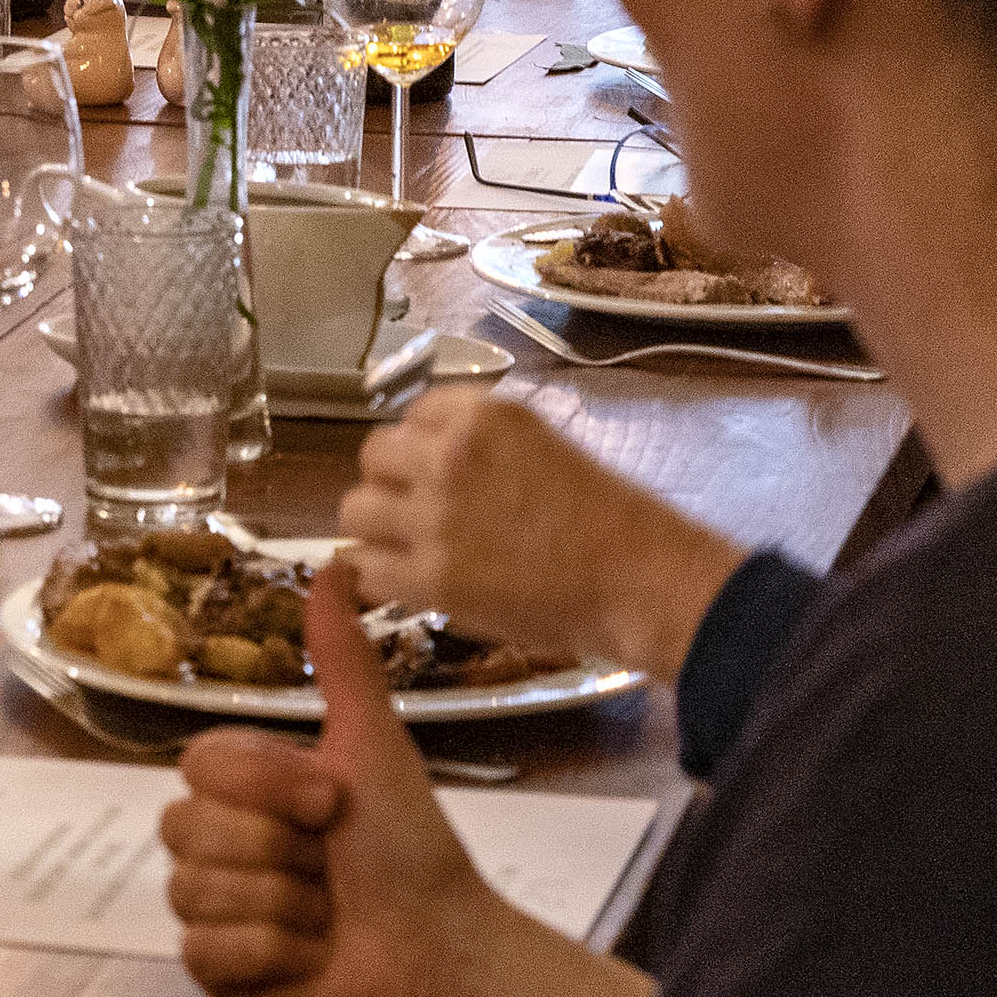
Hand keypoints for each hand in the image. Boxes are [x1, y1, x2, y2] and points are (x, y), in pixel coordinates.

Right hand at [161, 562, 503, 996]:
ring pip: (192, 892)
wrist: (444, 954)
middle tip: (329, 866)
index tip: (331, 804)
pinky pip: (204, 952)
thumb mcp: (373, 746)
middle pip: (183, 829)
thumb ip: (341, 660)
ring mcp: (212, 914)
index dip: (265, 786)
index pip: (197, 765)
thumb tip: (333, 562)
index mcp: (245, 793)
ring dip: (281, 907)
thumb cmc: (413, 852)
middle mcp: (217, 849)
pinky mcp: (217, 977)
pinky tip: (310, 959)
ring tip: (327, 918)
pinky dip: (270, 954)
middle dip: (276, 851)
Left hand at [338, 387, 745, 680]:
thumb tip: (431, 455)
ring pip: (355, 511)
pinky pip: (363, 569)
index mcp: (483, 417)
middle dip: (390, 483)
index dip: (418, 447)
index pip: (413, 413)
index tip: (433, 472)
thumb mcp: (545, 446)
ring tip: (408, 550)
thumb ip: (483, 444)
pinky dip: (379, 579)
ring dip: (376, 530)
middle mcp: (450, 456)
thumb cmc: (610, 520)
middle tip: (416, 513)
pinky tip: (407, 584)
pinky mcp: (431, 577)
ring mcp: (435, 517)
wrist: (640, 581)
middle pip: (373, 456)